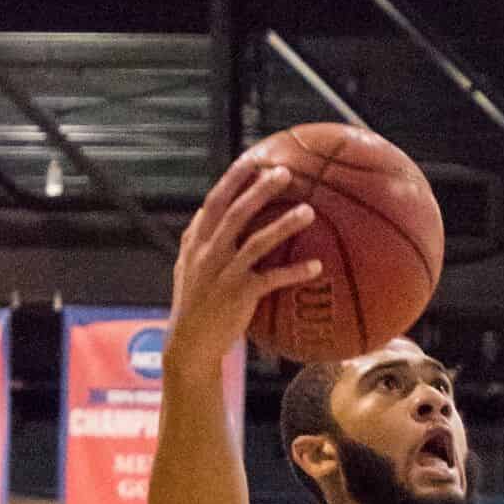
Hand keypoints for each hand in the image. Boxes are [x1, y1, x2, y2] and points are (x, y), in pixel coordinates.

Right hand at [165, 155, 323, 376]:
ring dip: (284, 224)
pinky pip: (273, 279)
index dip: (233, 180)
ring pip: (257, 242)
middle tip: (285, 174)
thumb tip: (202, 214)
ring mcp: (225, 273)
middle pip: (237, 213)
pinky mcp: (240, 295)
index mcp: (197, 242)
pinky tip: (317, 267)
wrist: (191, 343)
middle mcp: (209, 253)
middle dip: (260, 190)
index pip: (214, 202)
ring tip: (308, 211)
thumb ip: (194, 240)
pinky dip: (295, 272)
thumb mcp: (185, 268)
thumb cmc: (193, 305)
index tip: (251, 160)